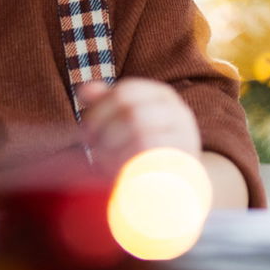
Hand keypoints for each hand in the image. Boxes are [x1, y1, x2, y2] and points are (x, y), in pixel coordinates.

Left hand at [76, 77, 201, 174]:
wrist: (182, 179)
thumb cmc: (146, 146)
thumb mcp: (126, 120)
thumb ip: (105, 102)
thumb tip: (83, 90)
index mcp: (161, 95)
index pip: (124, 92)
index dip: (99, 112)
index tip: (87, 132)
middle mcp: (177, 111)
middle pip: (131, 113)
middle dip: (105, 133)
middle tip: (93, 150)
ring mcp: (185, 136)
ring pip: (141, 134)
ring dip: (115, 150)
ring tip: (104, 162)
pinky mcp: (185, 162)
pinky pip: (153, 159)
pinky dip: (130, 164)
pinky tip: (119, 171)